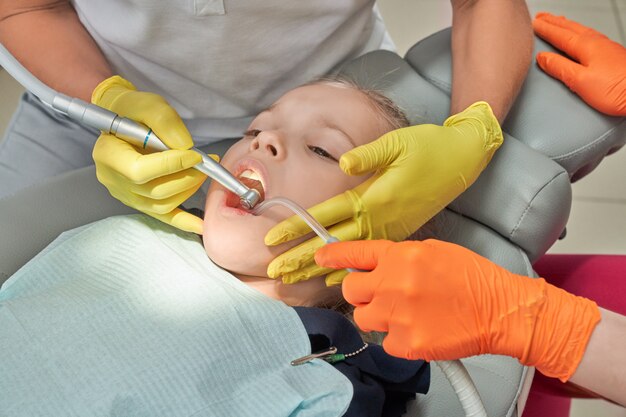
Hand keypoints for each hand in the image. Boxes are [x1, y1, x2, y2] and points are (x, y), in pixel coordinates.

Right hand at [92, 76, 209, 233]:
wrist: (123, 117)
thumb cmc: (133, 110)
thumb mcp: (148, 105)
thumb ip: (165, 122)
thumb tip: (185, 146)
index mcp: (108, 155)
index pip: (140, 171)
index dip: (171, 165)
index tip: (195, 155)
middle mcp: (113, 180)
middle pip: (154, 191)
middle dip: (187, 177)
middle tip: (206, 163)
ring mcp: (126, 194)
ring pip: (162, 204)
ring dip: (189, 189)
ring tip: (203, 172)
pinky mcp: (140, 201)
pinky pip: (163, 216)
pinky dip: (183, 221)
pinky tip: (201, 225)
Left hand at [265, 102, 502, 284]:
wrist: (463, 160)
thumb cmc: (429, 148)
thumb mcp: (398, 143)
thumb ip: (368, 155)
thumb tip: (342, 165)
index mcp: (374, 197)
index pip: (326, 216)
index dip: (296, 228)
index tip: (270, 240)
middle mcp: (379, 219)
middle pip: (332, 243)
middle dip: (300, 259)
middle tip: (272, 272)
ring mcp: (389, 229)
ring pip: (348, 255)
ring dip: (318, 269)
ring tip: (292, 282)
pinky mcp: (398, 232)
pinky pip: (368, 257)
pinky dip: (348, 270)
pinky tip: (331, 280)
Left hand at [315, 239, 600, 381]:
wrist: (500, 309)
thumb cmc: (473, 278)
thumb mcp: (434, 252)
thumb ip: (400, 258)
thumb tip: (375, 265)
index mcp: (400, 256)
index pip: (354, 253)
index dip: (333, 255)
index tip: (321, 257)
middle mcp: (393, 284)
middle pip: (351, 291)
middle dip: (362, 292)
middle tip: (380, 294)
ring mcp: (398, 316)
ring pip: (364, 319)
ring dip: (378, 316)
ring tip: (404, 314)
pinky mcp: (407, 344)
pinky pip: (386, 342)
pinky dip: (398, 338)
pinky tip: (419, 329)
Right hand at [533, 12, 625, 115]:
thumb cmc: (616, 89)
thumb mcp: (579, 81)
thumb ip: (559, 68)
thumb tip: (543, 58)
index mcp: (586, 46)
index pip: (559, 35)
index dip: (545, 29)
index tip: (533, 25)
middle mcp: (597, 43)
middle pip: (570, 29)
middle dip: (554, 22)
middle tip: (541, 18)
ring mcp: (607, 48)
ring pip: (581, 30)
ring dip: (566, 25)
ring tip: (558, 22)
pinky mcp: (614, 55)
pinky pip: (590, 36)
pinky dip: (579, 32)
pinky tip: (580, 36)